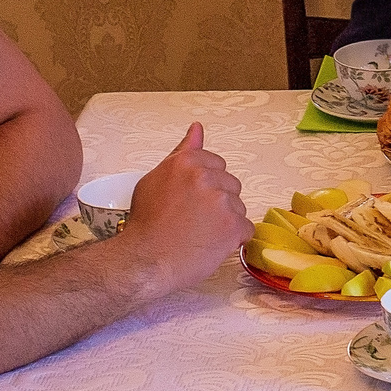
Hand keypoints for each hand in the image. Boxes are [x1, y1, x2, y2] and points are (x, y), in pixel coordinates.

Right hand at [122, 124, 250, 293]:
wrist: (145, 261)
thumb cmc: (146, 225)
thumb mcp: (154, 180)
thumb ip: (181, 153)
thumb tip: (197, 129)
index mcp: (186, 162)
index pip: (216, 164)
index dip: (206, 185)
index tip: (192, 200)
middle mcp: (206, 177)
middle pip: (230, 185)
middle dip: (218, 202)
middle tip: (194, 220)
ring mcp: (222, 201)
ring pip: (239, 207)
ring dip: (226, 221)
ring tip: (200, 234)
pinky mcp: (234, 226)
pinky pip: (246, 229)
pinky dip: (233, 239)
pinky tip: (211, 245)